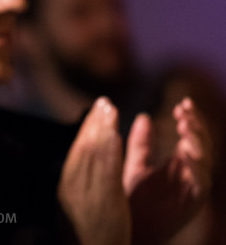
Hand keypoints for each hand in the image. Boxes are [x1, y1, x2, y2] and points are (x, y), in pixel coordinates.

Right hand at [58, 97, 130, 244]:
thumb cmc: (85, 236)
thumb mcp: (76, 207)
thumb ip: (78, 185)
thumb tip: (82, 165)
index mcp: (66, 186)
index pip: (77, 151)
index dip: (87, 129)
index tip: (95, 112)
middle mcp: (73, 185)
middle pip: (83, 147)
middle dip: (94, 123)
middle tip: (103, 101)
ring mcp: (86, 192)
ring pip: (93, 153)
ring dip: (101, 128)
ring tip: (109, 109)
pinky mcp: (102, 200)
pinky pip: (106, 168)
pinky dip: (109, 148)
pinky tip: (115, 134)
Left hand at [123, 98, 212, 243]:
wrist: (126, 228)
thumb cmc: (131, 199)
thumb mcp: (135, 165)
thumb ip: (141, 144)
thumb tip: (144, 116)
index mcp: (180, 162)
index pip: (192, 136)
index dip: (190, 119)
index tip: (182, 103)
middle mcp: (191, 174)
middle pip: (203, 143)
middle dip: (197, 124)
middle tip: (185, 109)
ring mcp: (193, 188)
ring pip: (206, 160)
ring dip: (197, 140)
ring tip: (184, 124)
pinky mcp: (192, 203)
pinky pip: (201, 184)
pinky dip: (196, 167)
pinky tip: (185, 154)